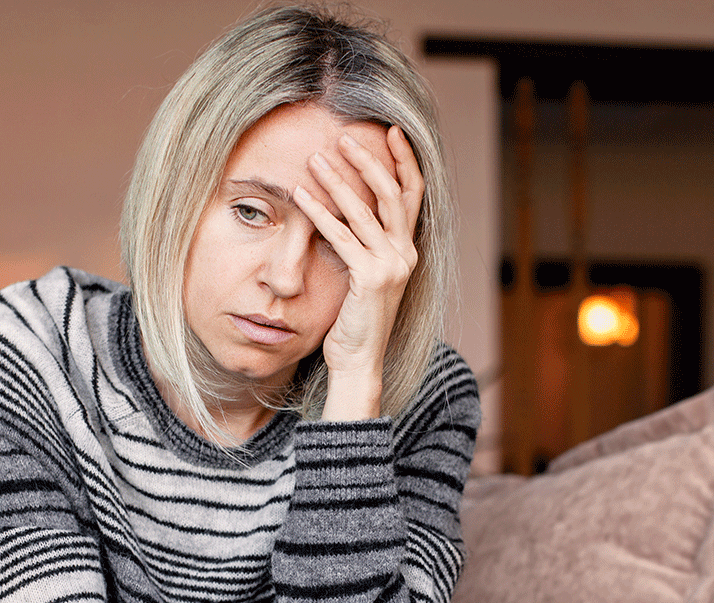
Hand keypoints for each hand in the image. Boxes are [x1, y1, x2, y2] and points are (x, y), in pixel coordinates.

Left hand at [292, 125, 423, 419]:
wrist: (359, 361)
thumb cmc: (355, 322)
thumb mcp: (364, 277)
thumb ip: (362, 246)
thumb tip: (343, 213)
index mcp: (407, 251)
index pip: (412, 195)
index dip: (404, 161)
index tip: (390, 132)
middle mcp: (404, 255)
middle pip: (392, 194)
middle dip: (369, 161)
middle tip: (344, 137)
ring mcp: (391, 266)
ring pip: (366, 211)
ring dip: (339, 180)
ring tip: (315, 159)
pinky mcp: (370, 278)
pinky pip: (342, 236)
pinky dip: (320, 212)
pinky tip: (301, 196)